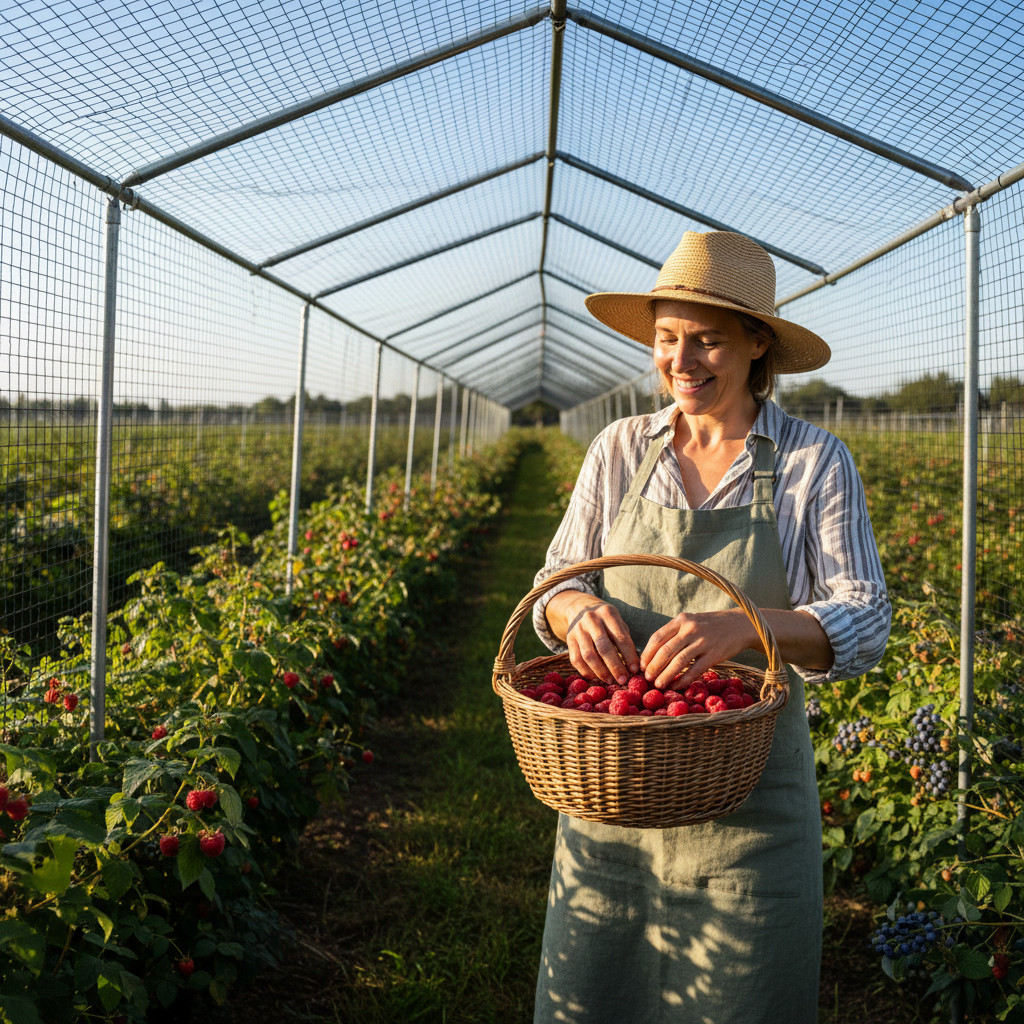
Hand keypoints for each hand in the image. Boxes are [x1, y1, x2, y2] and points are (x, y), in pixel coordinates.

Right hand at [547, 592, 639, 685]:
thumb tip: (634, 666)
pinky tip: (596, 677)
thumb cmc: (606, 621)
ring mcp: (578, 629)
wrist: (579, 608)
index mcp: (608, 613)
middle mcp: (591, 620)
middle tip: (623, 680)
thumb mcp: (618, 623)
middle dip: (615, 666)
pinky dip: (586, 671)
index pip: (620, 638)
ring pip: (588, 655)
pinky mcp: (569, 639)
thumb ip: (625, 641)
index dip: (628, 656)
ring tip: (610, 680)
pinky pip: (576, 659)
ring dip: (600, 671)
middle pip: (604, 647)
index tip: (635, 670)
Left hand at [640, 609, 757, 689]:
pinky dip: (683, 680)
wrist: (741, 624)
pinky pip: (695, 670)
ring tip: (658, 685)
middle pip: (665, 651)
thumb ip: (675, 633)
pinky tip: (677, 686)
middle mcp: (690, 628)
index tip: (641, 666)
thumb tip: (653, 654)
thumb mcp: (691, 622)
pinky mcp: (714, 654)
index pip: (657, 638)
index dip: (647, 654)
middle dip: (653, 667)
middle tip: (647, 679)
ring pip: (678, 662)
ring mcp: (703, 641)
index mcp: (681, 619)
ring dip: (666, 675)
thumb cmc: (711, 626)